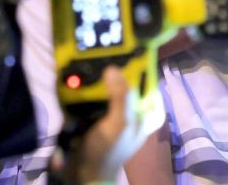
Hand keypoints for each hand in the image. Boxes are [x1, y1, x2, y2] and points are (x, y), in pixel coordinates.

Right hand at [67, 66, 155, 183]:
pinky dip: (85, 91)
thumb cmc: (108, 150)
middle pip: (127, 88)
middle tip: (102, 55)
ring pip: (108, 92)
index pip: (150, 90)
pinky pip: (92, 100)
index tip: (129, 57)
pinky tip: (77, 81)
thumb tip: (113, 68)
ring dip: (98, 81)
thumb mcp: (120, 124)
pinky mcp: (93, 120)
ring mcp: (111, 118)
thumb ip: (121, 97)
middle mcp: (130, 116)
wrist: (83, 172)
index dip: (143, 73)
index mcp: (143, 118)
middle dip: (116, 73)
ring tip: (86, 62)